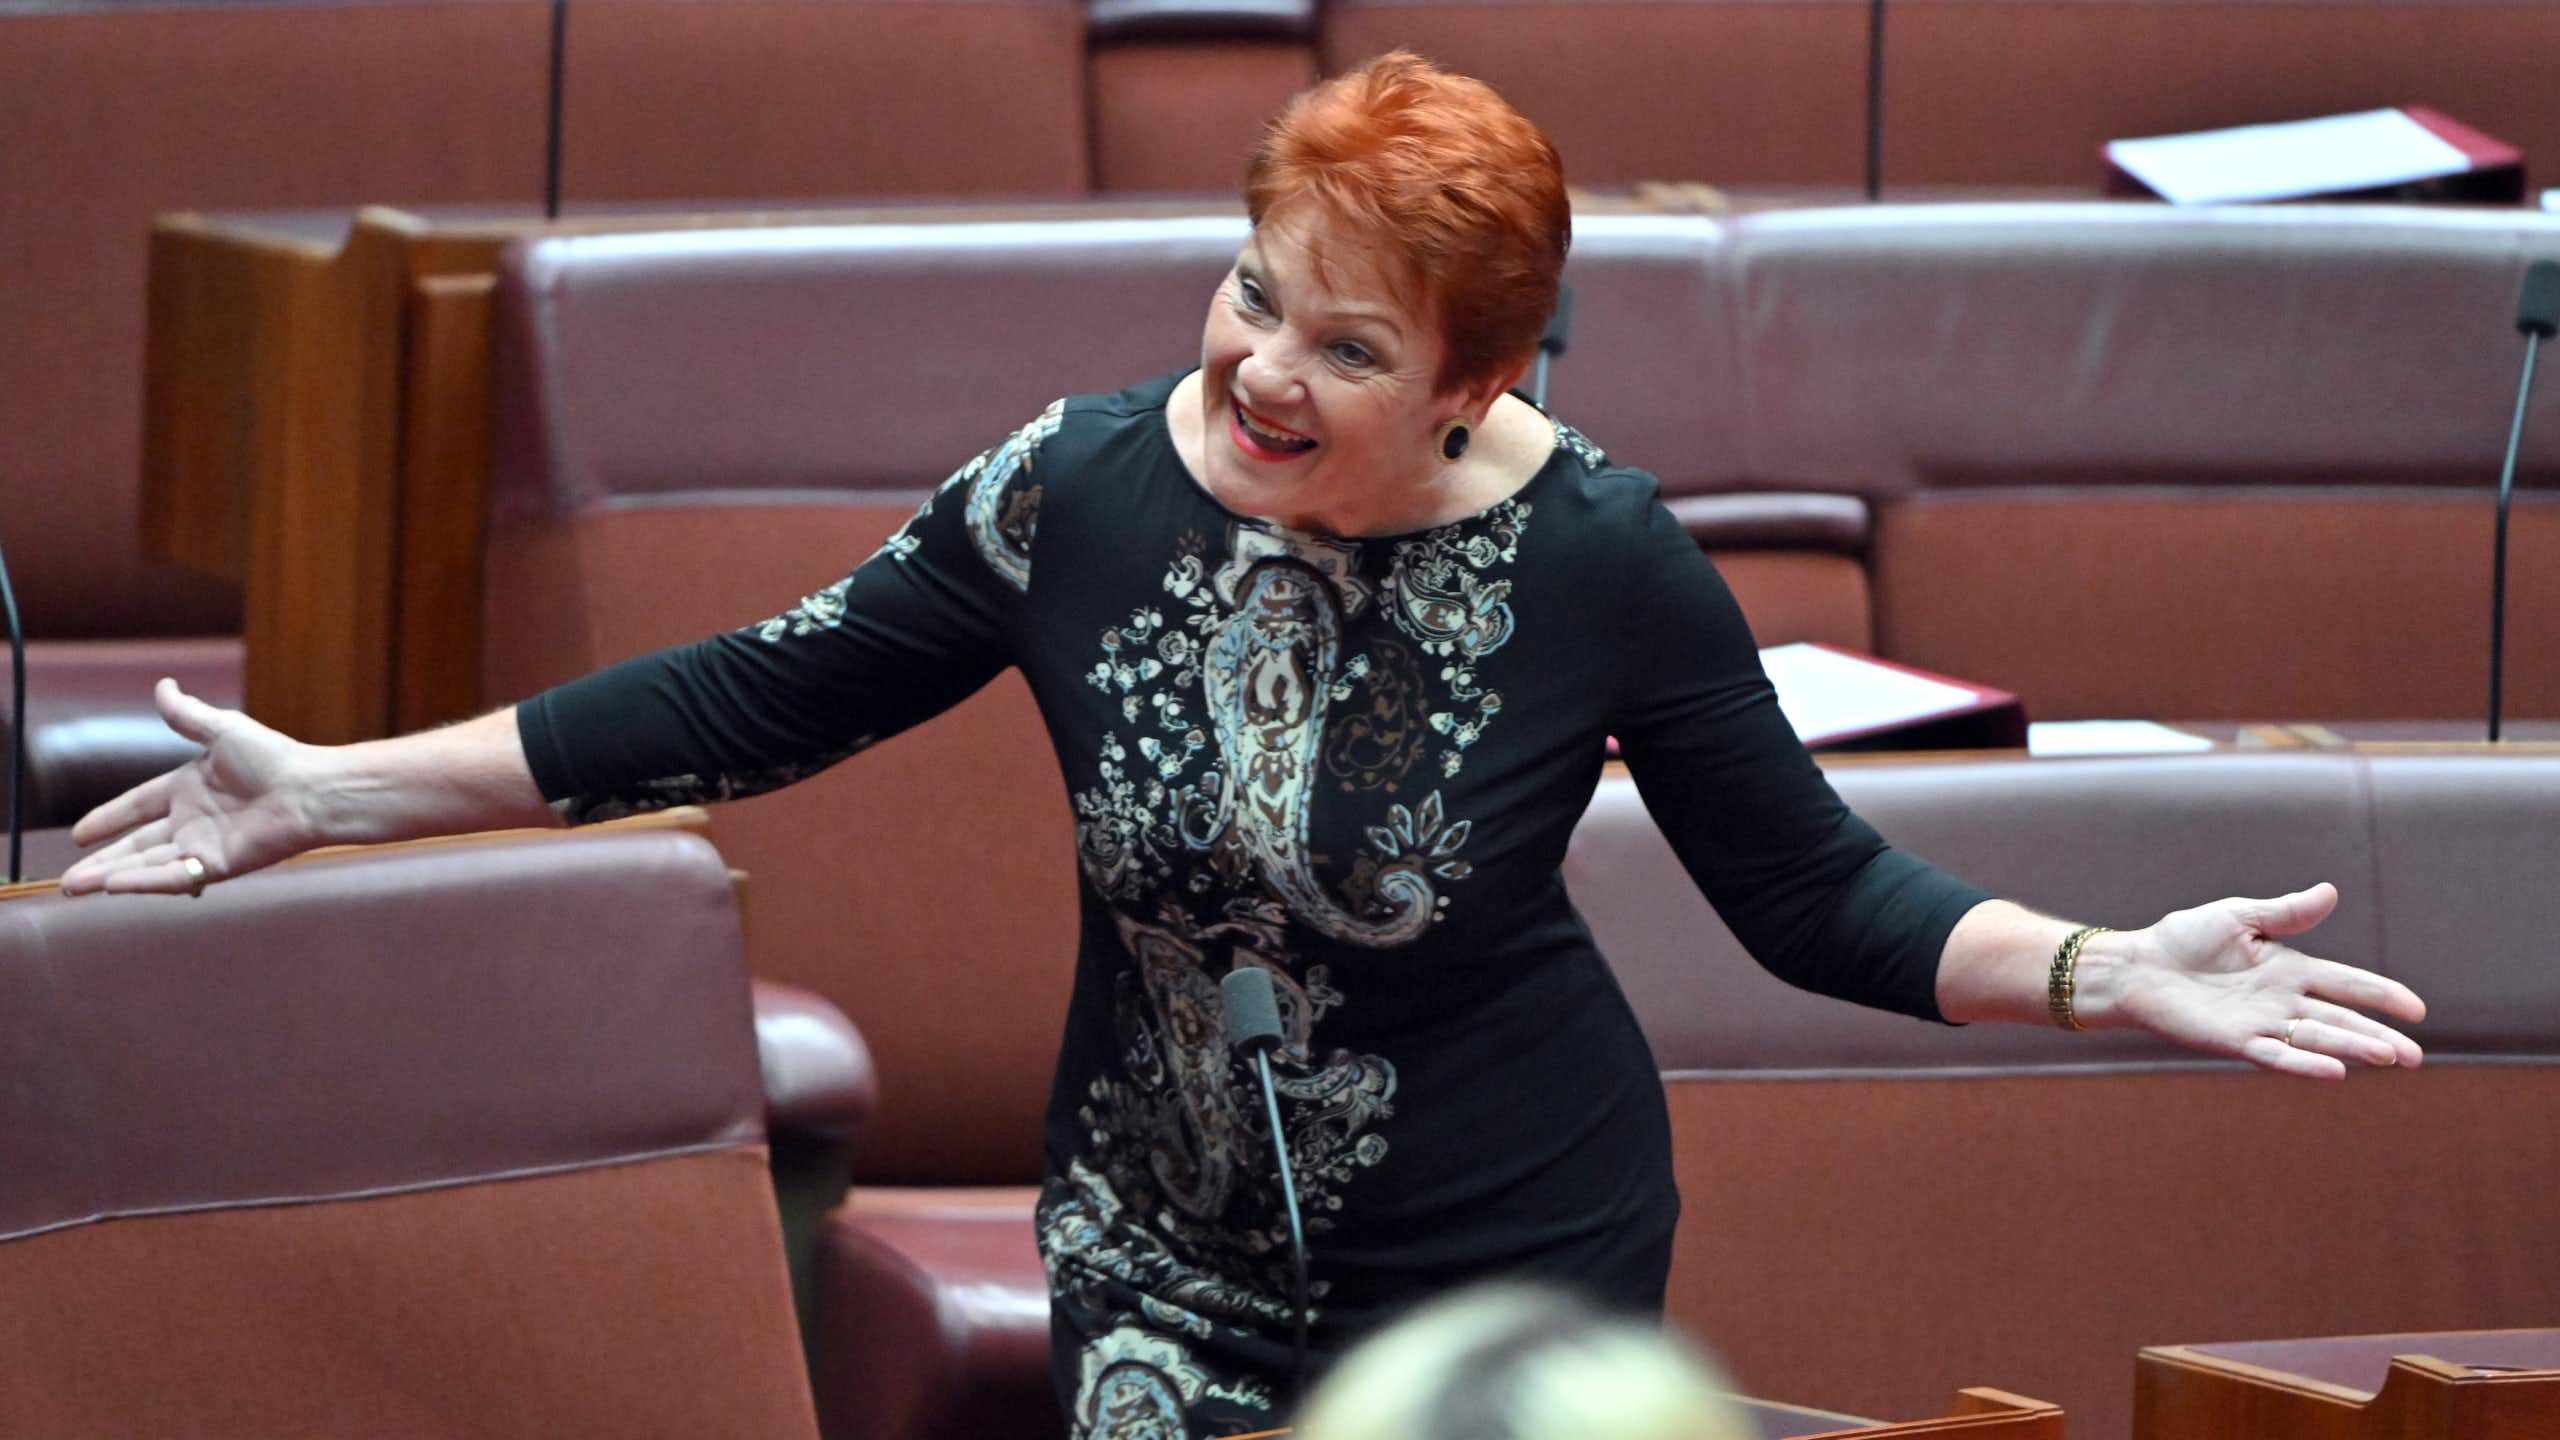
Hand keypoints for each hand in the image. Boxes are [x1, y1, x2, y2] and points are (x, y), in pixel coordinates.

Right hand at [59, 679, 324, 896]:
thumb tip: (163, 685)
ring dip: (111, 876)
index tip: (79, 834)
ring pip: (147, 865)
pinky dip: (144, 881)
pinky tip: (113, 886)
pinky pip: (174, 876)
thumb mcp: (222, 730)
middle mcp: (193, 821)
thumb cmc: (275, 757)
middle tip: (68, 880)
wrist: (311, 788)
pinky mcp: (219, 865)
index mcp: (189, 789)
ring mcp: (204, 845)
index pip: (137, 806)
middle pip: (136, 845)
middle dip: (101, 862)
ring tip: (75, 888)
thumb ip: (187, 716)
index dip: (108, 818)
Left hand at [2091, 883, 2425, 1080]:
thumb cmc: (2184, 939)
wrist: (2137, 965)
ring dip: (2351, 1048)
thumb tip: (2331, 892)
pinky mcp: (2235, 1041)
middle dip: (2378, 1036)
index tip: (2416, 1010)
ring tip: (2389, 1058)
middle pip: (2340, 1020)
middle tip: (2415, 1057)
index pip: (2346, 983)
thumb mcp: (2240, 917)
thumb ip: (2285, 912)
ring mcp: (2261, 1023)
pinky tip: (2335, 1072)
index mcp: (2289, 968)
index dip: (2380, 995)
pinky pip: (2276, 1055)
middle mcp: (2282, 1000)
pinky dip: (2304, 1063)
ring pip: (2316, 1039)